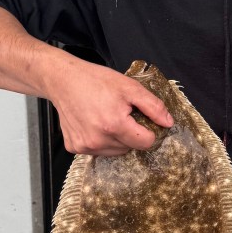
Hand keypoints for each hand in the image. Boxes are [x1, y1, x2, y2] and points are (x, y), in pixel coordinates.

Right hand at [47, 57, 173, 156]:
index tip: (140, 119)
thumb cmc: (95, 81)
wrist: (63, 80)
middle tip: (120, 113)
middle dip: (131, 133)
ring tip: (106, 117)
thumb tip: (168, 123)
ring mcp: (85, 146)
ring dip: (116, 139)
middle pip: (130, 147)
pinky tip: (93, 123)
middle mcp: (98, 140)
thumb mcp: (130, 87)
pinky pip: (98, 150)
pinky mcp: (74, 148)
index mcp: (114, 125)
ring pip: (115, 151)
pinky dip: (100, 140)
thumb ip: (153, 106)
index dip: (148, 130)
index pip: (146, 142)